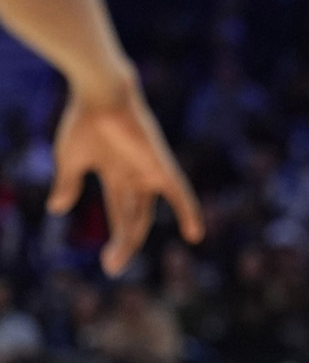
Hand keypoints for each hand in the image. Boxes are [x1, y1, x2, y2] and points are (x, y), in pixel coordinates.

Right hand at [47, 79, 203, 274]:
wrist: (99, 94)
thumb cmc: (83, 120)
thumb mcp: (71, 160)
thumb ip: (69, 184)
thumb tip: (57, 209)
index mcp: (115, 174)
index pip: (121, 213)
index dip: (117, 238)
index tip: (109, 263)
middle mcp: (135, 175)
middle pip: (133, 217)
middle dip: (123, 243)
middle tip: (111, 269)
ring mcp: (148, 170)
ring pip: (146, 212)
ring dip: (134, 236)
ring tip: (121, 260)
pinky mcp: (160, 164)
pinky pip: (180, 191)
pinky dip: (189, 211)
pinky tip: (196, 234)